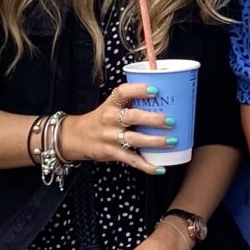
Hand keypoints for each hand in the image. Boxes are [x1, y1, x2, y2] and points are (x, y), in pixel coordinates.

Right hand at [60, 80, 174, 171]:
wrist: (76, 137)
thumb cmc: (102, 118)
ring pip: (133, 139)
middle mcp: (110, 118)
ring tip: (172, 141)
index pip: (123, 92)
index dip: (139, 90)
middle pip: (132, 117)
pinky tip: (160, 168)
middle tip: (171, 120)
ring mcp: (109, 136)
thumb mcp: (112, 104)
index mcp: (111, 103)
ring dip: (154, 141)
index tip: (155, 90)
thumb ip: (132, 97)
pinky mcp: (111, 152)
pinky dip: (146, 165)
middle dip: (152, 119)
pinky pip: (131, 160)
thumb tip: (160, 81)